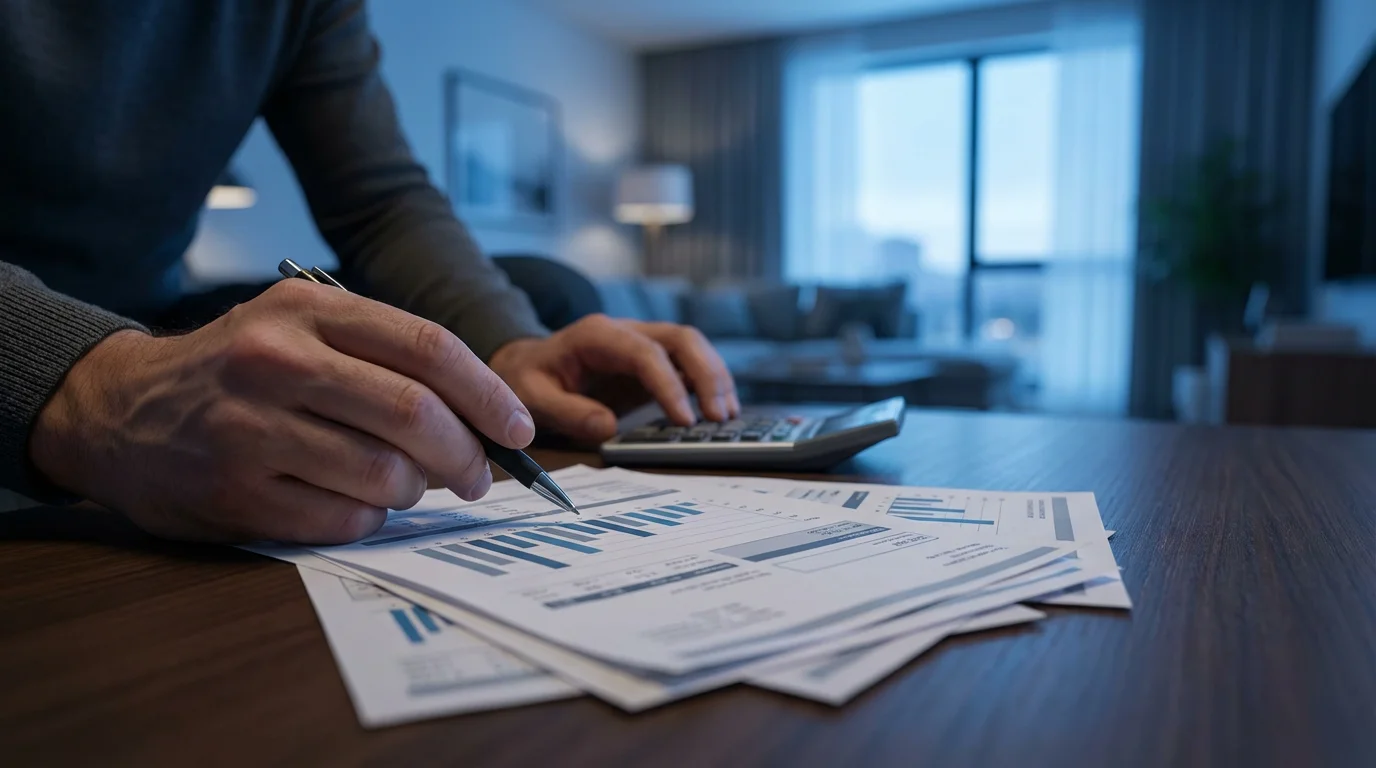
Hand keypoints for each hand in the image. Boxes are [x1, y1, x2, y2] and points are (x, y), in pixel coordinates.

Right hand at [29, 280, 533, 543]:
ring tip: (411, 485)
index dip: (487, 393)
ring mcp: (252, 429)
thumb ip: (385, 356)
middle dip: (468, 454)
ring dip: (418, 490)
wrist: (122, 411)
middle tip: (480, 475)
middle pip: (416, 413)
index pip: (427, 347)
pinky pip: (345, 517)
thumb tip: (484, 416)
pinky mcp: (236, 492)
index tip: (518, 428)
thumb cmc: (239, 371)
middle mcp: (278, 361)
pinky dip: (371, 517)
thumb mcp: (301, 327)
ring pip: (386, 474)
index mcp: (306, 309)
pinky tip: (358, 501)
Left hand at [488, 314, 739, 441]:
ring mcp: (643, 343)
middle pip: (681, 338)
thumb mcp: (534, 398)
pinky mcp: (653, 361)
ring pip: (692, 346)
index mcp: (597, 334)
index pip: (646, 352)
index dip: (670, 385)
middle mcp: (626, 331)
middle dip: (706, 374)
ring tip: (727, 417)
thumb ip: (568, 412)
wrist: (526, 367)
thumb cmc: (528, 381)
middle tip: (719, 417)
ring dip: (715, 378)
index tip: (685, 421)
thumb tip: (609, 428)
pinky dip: (709, 383)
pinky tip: (721, 410)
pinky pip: (689, 364)